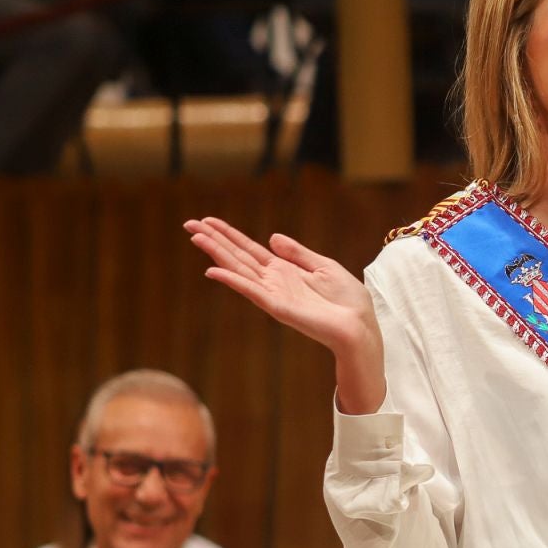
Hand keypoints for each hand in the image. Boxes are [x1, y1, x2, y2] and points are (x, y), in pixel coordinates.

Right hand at [184, 217, 386, 410]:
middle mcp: (274, 281)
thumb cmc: (347, 301)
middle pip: (237, 256)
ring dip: (216, 253)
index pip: (250, 249)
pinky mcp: (277, 307)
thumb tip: (272, 237)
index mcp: (284, 271)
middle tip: (189, 224)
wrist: (359, 326)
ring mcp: (273, 294)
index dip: (229, 234)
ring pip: (238, 269)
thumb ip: (298, 253)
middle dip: (214, 239)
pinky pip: (250, 290)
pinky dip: (232, 280)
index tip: (208, 220)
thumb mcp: (324, 267)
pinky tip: (213, 270)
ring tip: (195, 237)